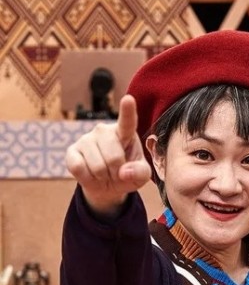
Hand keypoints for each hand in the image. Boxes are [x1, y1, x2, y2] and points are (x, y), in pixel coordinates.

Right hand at [66, 95, 151, 216]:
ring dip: (103, 177)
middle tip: (116, 173)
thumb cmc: (127, 173)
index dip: (127, 111)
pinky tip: (90, 175)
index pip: (127, 121)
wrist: (108, 186)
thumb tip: (123, 172)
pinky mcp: (71, 151)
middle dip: (117, 172)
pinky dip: (88, 179)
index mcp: (125, 133)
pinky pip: (79, 168)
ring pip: (97, 166)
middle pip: (114, 157)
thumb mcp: (141, 175)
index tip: (128, 99)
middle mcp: (104, 131)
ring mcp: (86, 139)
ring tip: (104, 174)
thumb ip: (140, 172)